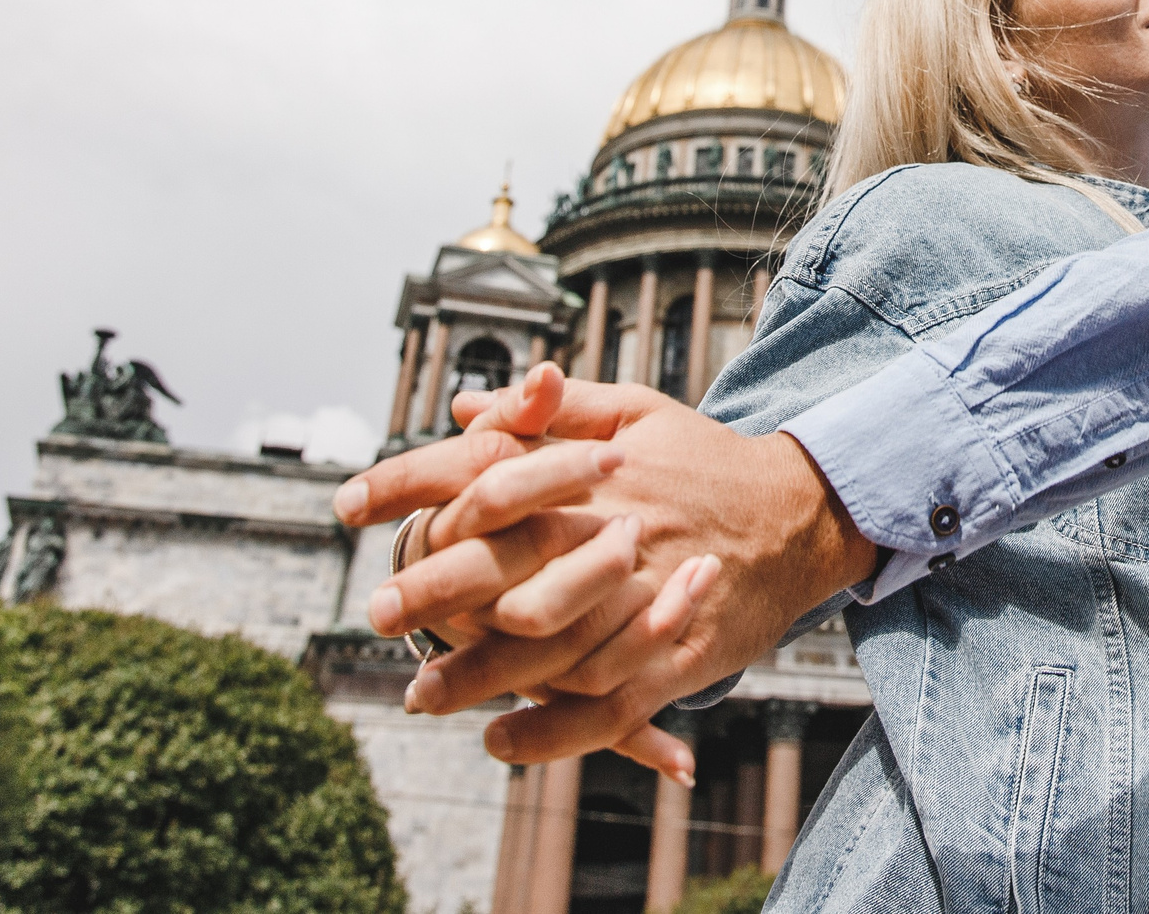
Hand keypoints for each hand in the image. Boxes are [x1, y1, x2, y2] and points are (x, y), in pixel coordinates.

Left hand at [336, 371, 876, 763]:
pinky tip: (502, 740)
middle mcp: (615, 535)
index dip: (409, 485)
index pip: (483, 474)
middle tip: (377, 611)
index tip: (348, 501)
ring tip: (422, 692)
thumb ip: (550, 409)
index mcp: (595, 472)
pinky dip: (550, 731)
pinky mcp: (679, 657)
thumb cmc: (708, 458)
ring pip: (547, 648)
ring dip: (478, 676)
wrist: (800, 512)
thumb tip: (466, 408)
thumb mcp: (636, 411)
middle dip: (430, 592)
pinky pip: (605, 706)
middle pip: (504, 567)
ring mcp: (647, 601)